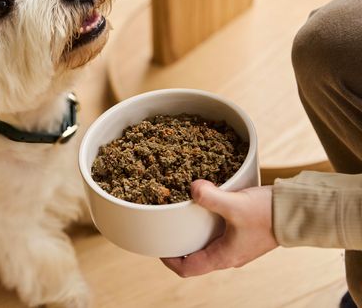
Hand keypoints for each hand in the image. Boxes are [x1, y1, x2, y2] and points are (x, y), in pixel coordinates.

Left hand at [161, 180, 277, 276]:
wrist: (300, 212)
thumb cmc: (269, 213)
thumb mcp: (236, 205)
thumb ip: (211, 197)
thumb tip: (191, 188)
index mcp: (223, 257)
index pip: (186, 269)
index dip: (168, 259)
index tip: (157, 244)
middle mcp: (228, 255)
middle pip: (194, 257)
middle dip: (178, 243)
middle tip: (165, 225)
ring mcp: (237, 245)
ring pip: (206, 244)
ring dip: (192, 232)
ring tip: (180, 213)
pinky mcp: (244, 233)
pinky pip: (218, 233)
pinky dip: (207, 223)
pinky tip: (203, 204)